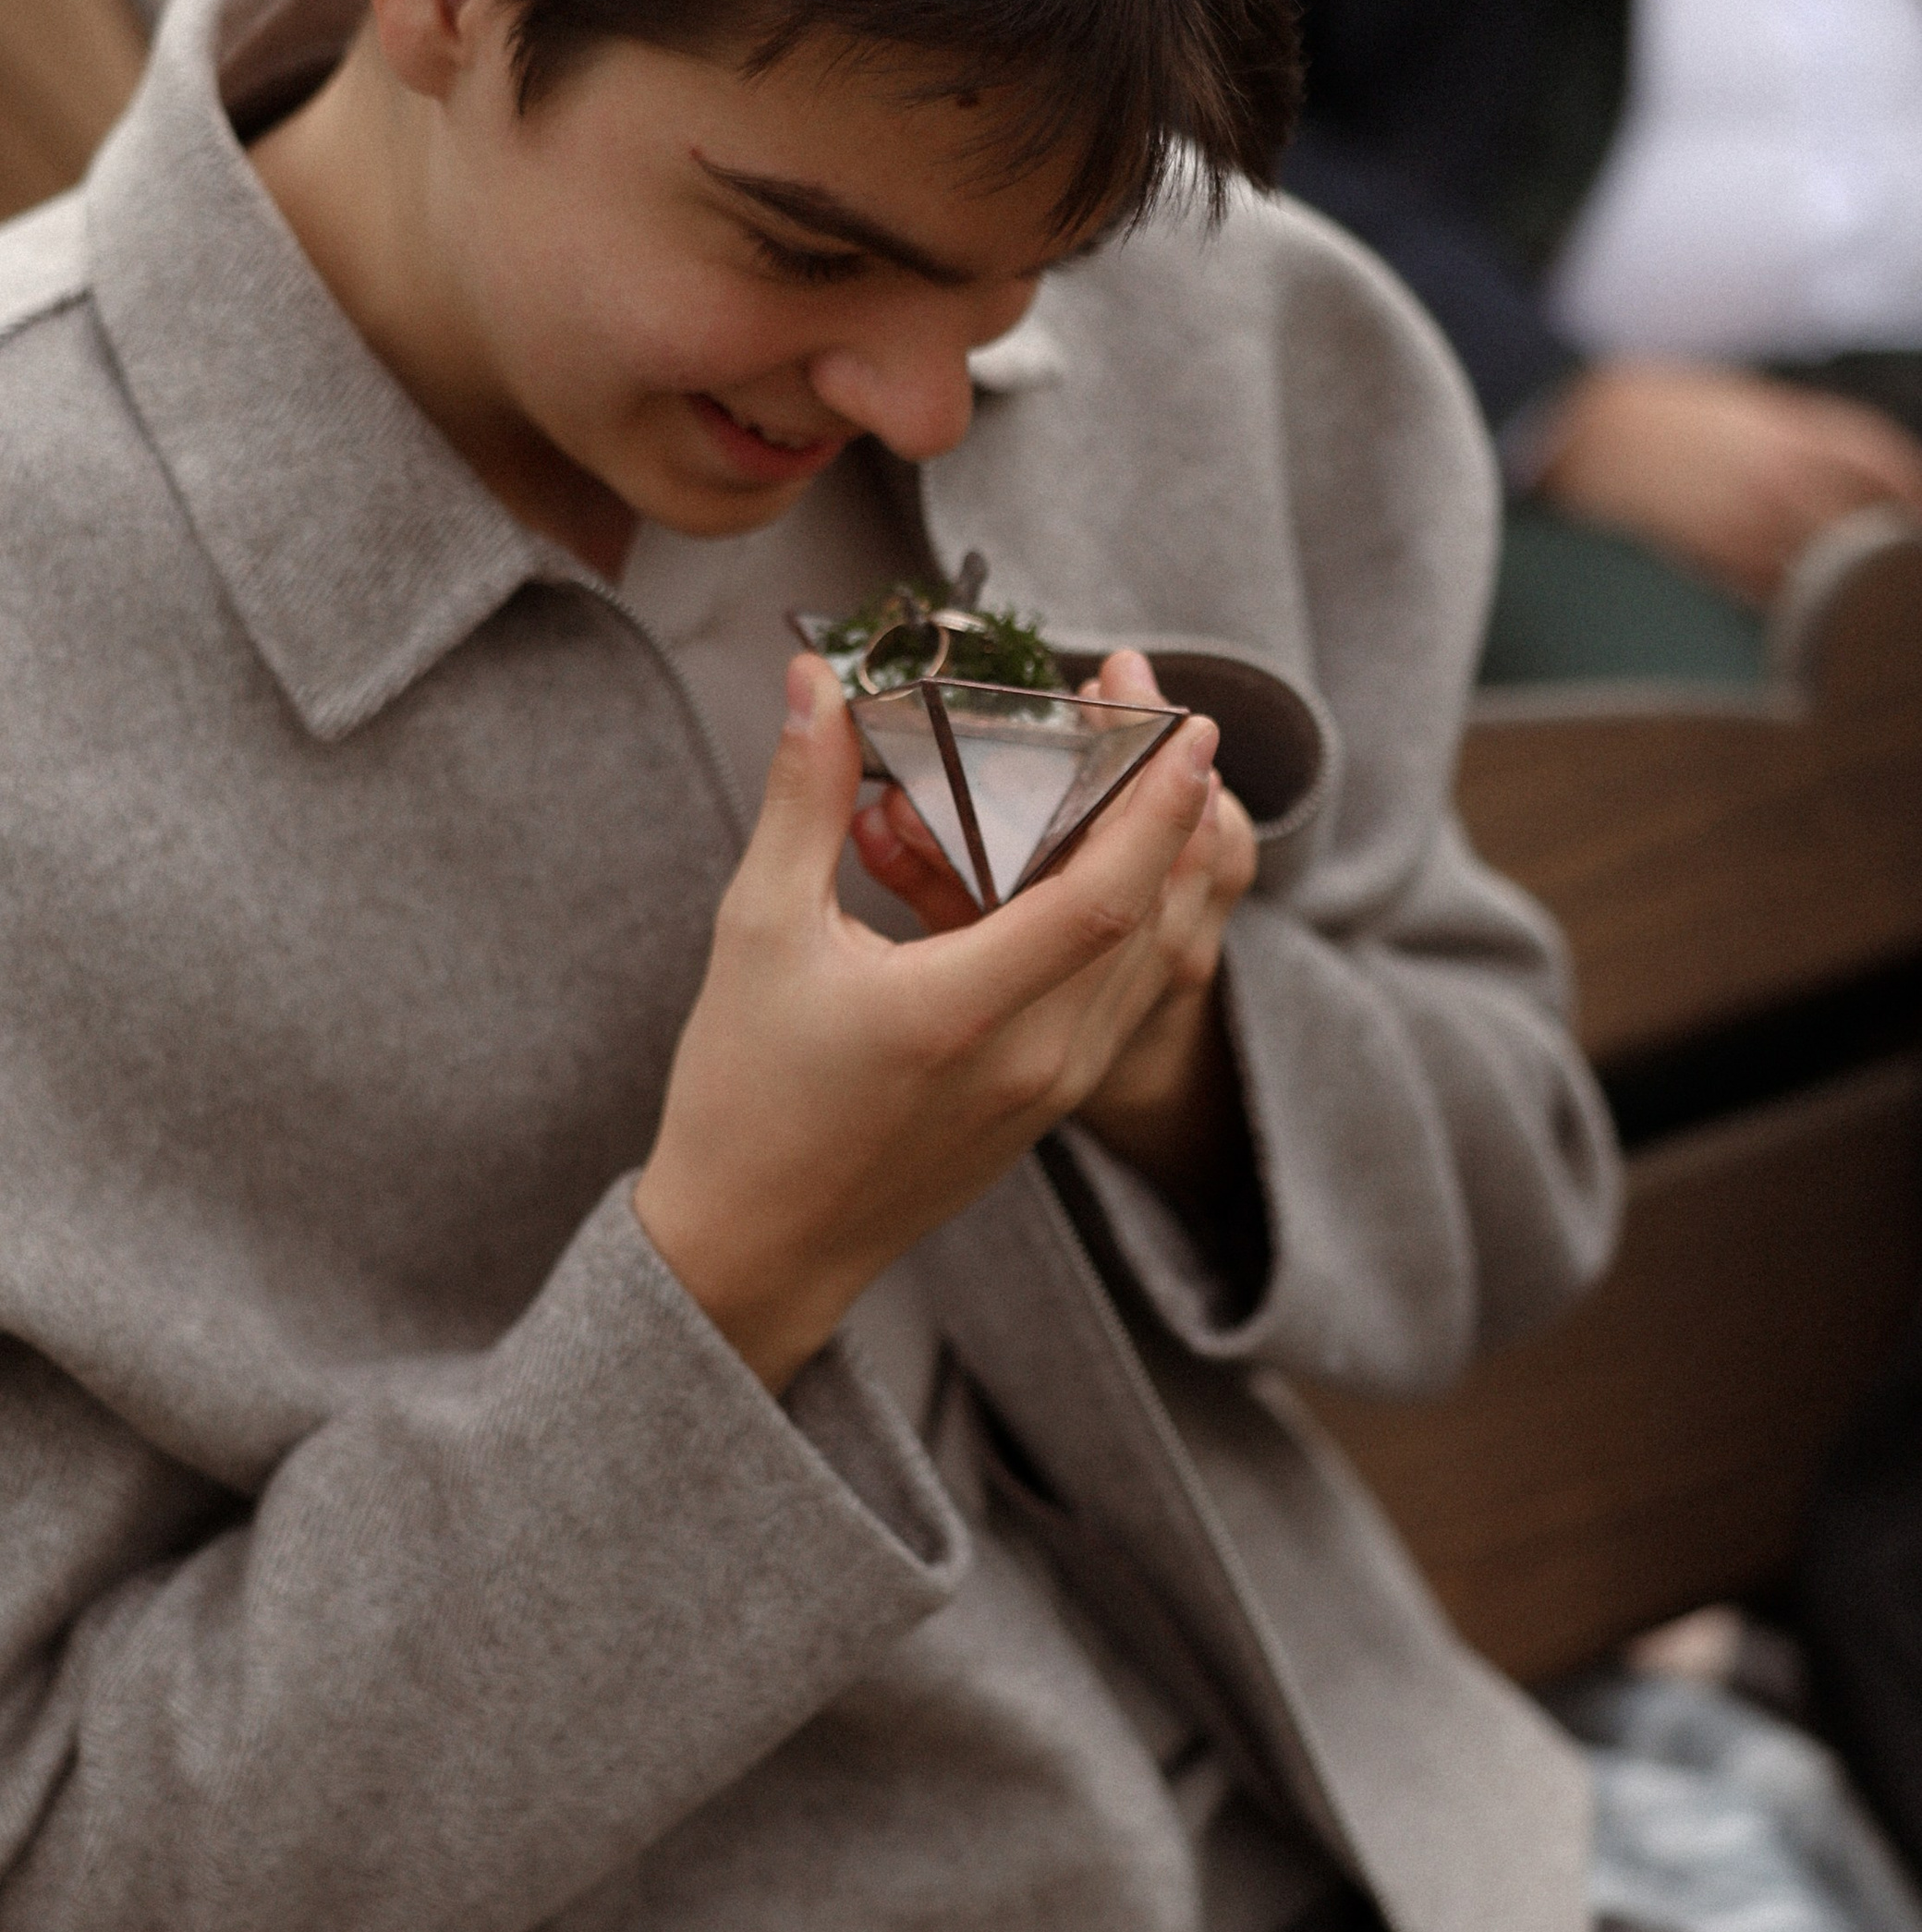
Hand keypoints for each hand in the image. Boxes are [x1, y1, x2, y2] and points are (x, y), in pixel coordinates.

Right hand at [632, 650, 1222, 1396]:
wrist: (754, 1249)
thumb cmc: (743, 1096)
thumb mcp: (759, 932)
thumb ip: (803, 798)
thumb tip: (814, 682)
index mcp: (964, 1015)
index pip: (1107, 898)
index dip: (1159, 805)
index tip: (1188, 722)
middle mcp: (1034, 1061)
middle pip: (1156, 918)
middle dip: (1176, 803)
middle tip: (1157, 712)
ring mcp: (1053, 1092)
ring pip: (1156, 961)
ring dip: (1170, 860)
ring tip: (1152, 770)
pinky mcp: (1050, 1106)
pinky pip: (1127, 997)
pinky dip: (1141, 919)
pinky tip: (1114, 861)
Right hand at [1538, 361, 1921, 607]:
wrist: (1589, 429)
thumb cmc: (1667, 411)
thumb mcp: (1750, 406)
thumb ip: (1806, 436)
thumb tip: (1858, 473)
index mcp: (1797, 431)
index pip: (1885, 464)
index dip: (1914, 492)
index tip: (1918, 512)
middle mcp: (1783, 478)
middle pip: (1867, 526)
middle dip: (1889, 550)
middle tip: (1895, 568)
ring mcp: (1749, 521)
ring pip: (1825, 570)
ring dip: (1843, 586)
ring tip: (1849, 597)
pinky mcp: (1713, 557)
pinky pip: (1772, 591)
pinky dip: (1789, 600)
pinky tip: (1791, 603)